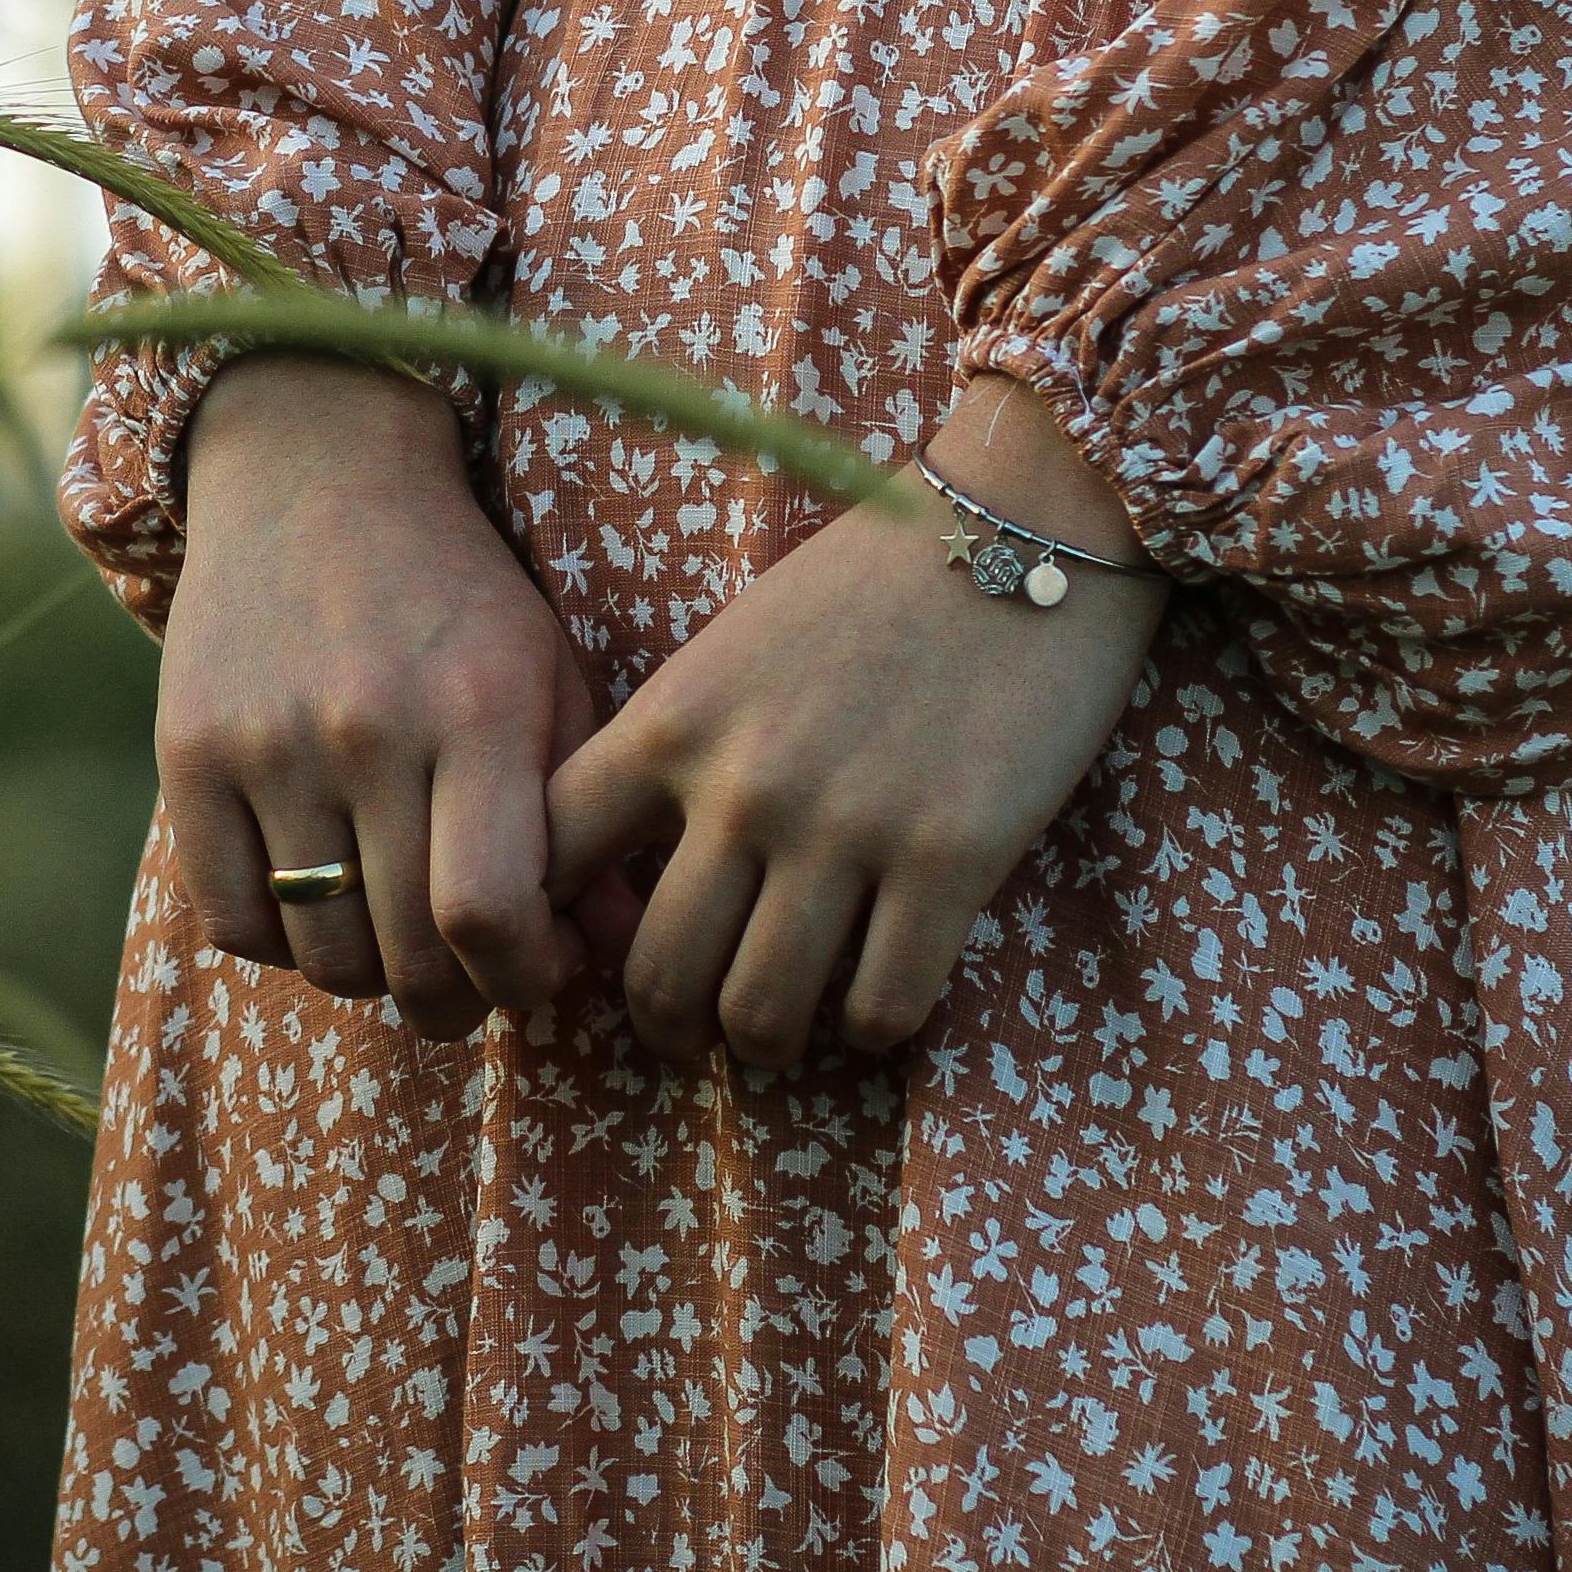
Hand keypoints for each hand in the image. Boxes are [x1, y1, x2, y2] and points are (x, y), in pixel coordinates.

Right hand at [155, 352, 602, 1038]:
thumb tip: (627, 942)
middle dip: (454, 1000)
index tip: (537, 966)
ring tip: (396, 936)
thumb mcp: (548, 676)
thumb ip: (587, 814)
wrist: (317, 478)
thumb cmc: (458, 597)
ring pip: (321, 954)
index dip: (521, 977)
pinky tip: (319, 903)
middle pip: (406, 956)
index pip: (487, 913)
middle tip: (470, 978)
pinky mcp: (187, 754)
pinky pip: (233, 921)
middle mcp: (366, 729)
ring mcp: (266, 744)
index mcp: (476, 710)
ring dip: (371, 977)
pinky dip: (283, 944)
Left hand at [545, 376, 1165, 1075]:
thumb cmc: (872, 584)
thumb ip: (679, 747)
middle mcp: (741, 787)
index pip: (550, 857)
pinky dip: (871, 1027)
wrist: (1023, 528)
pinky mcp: (951, 861)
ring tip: (780, 1032)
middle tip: (688, 1034)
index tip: (578, 953)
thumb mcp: (733, 648)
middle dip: (663, 1029)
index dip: (548, 927)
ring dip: (764, 1043)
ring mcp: (845, 830)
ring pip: (760, 1013)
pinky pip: (881, 1006)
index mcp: (671, 723)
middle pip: (653, 973)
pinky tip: (876, 999)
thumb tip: (632, 863)